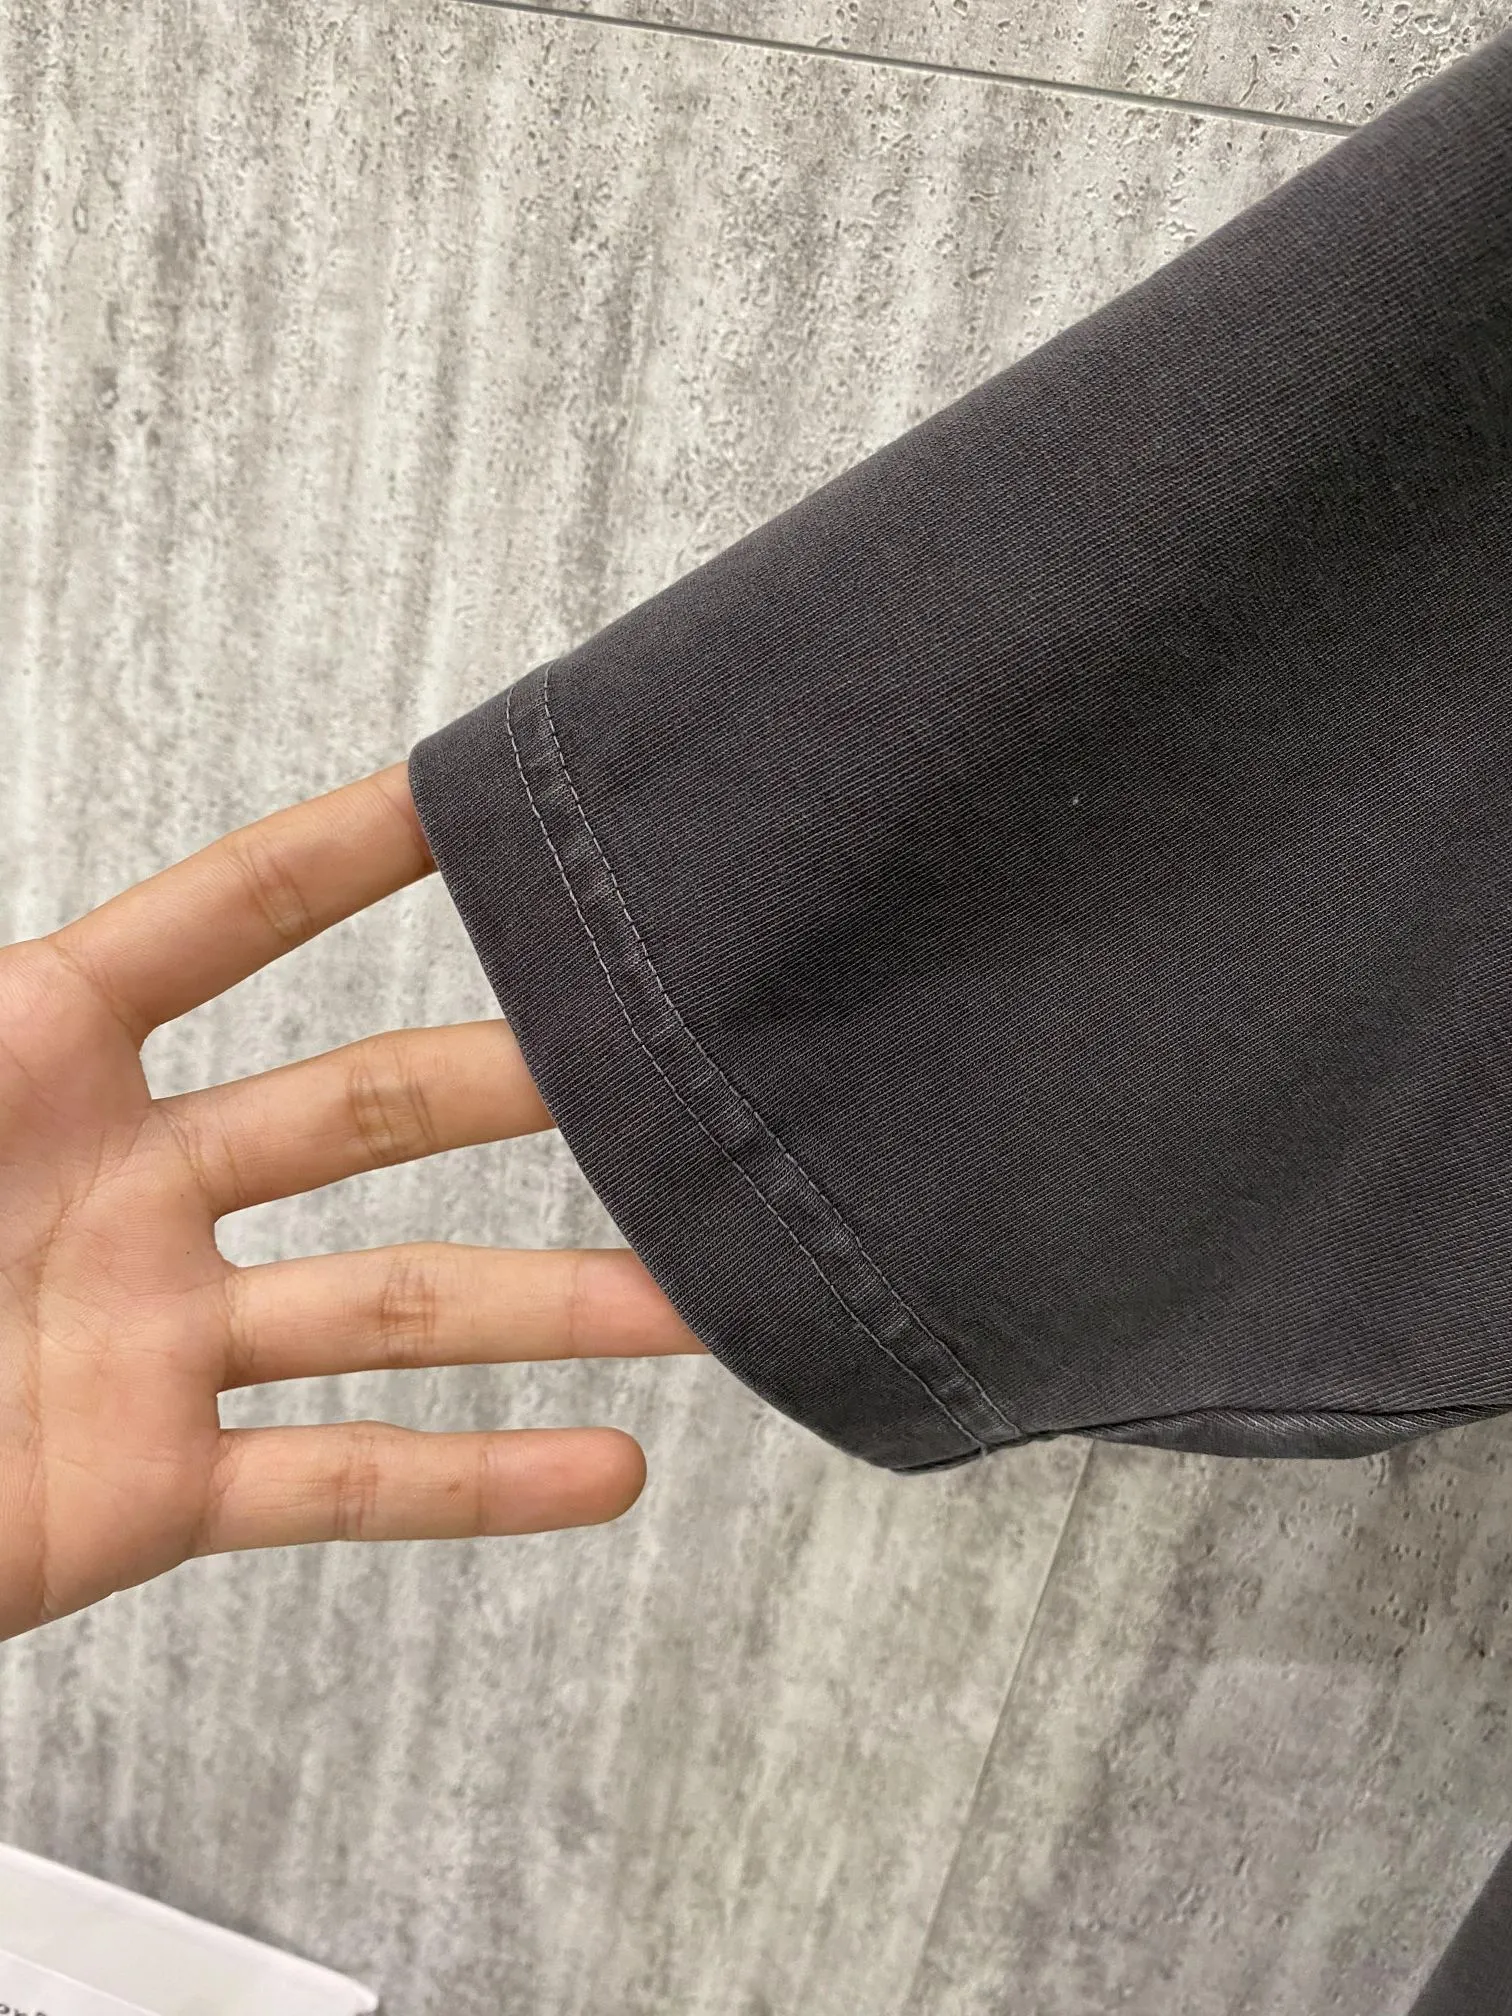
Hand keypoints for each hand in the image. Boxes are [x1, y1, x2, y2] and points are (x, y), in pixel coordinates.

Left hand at [0, 761, 704, 1642]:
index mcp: (35, 1054)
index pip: (222, 922)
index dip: (347, 852)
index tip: (476, 799)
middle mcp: (132, 1185)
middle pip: (363, 1109)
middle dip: (515, 1076)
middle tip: (653, 1055)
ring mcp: (158, 1336)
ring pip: (393, 1304)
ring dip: (553, 1300)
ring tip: (695, 1293)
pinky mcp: (155, 1487)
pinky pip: (343, 1481)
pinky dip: (478, 1482)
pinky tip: (601, 1472)